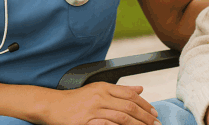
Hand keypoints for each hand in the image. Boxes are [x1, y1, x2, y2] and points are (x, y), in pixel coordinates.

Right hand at [43, 82, 158, 124]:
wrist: (53, 106)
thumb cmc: (77, 99)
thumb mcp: (98, 89)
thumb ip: (120, 89)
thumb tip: (141, 89)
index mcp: (104, 87)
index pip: (130, 95)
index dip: (145, 104)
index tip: (155, 113)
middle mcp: (100, 97)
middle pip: (128, 106)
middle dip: (145, 117)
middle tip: (156, 124)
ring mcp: (92, 110)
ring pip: (121, 117)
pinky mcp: (84, 122)